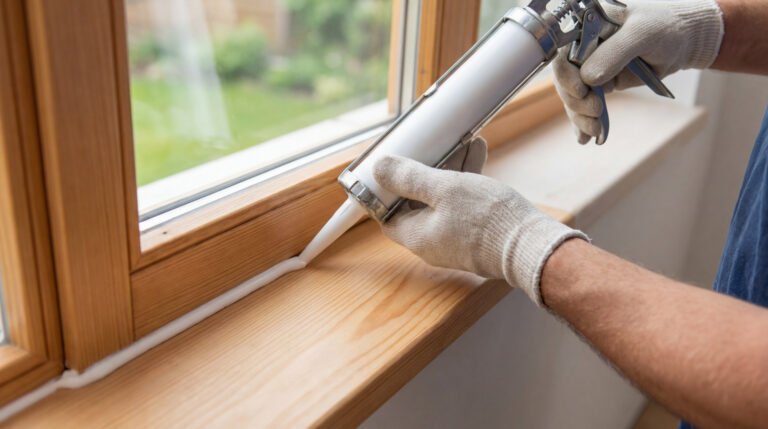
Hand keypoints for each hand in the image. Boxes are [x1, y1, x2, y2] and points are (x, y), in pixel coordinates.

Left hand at [372, 138, 587, 305]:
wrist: (531, 245)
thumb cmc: (486, 220)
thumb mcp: (444, 188)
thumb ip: (409, 177)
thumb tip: (379, 168)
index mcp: (416, 235)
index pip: (387, 215)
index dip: (385, 191)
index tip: (391, 168)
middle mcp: (433, 242)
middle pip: (418, 203)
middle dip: (426, 171)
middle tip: (432, 147)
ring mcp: (456, 240)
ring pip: (445, 201)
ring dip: (451, 171)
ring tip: (462, 142)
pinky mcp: (478, 236)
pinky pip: (465, 206)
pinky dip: (468, 182)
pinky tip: (478, 153)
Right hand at [553, 0, 723, 143]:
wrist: (684, 40)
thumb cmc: (666, 26)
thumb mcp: (642, 34)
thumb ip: (615, 52)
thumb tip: (588, 78)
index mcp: (588, 27)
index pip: (564, 52)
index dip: (567, 74)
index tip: (581, 91)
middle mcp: (584, 47)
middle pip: (566, 79)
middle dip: (576, 101)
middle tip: (595, 111)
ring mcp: (591, 67)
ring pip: (574, 96)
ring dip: (580, 116)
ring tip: (595, 130)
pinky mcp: (601, 83)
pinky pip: (585, 104)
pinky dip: (584, 122)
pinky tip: (584, 137)